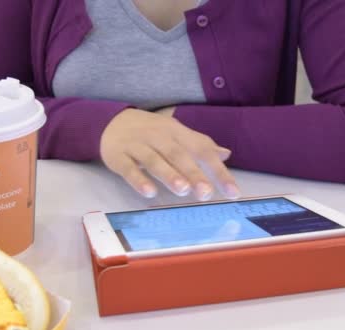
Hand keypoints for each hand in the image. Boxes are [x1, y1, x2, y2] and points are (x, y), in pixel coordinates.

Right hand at [100, 108, 239, 200]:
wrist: (111, 121)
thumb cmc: (151, 132)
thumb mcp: (177, 134)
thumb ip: (200, 145)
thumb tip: (226, 154)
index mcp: (177, 132)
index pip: (202, 149)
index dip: (218, 170)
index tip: (232, 191)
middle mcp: (159, 136)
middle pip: (179, 155)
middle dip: (194, 174)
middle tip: (206, 193)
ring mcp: (138, 145)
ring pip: (155, 160)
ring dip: (169, 175)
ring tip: (183, 191)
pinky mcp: (118, 156)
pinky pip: (129, 168)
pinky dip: (139, 180)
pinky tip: (149, 192)